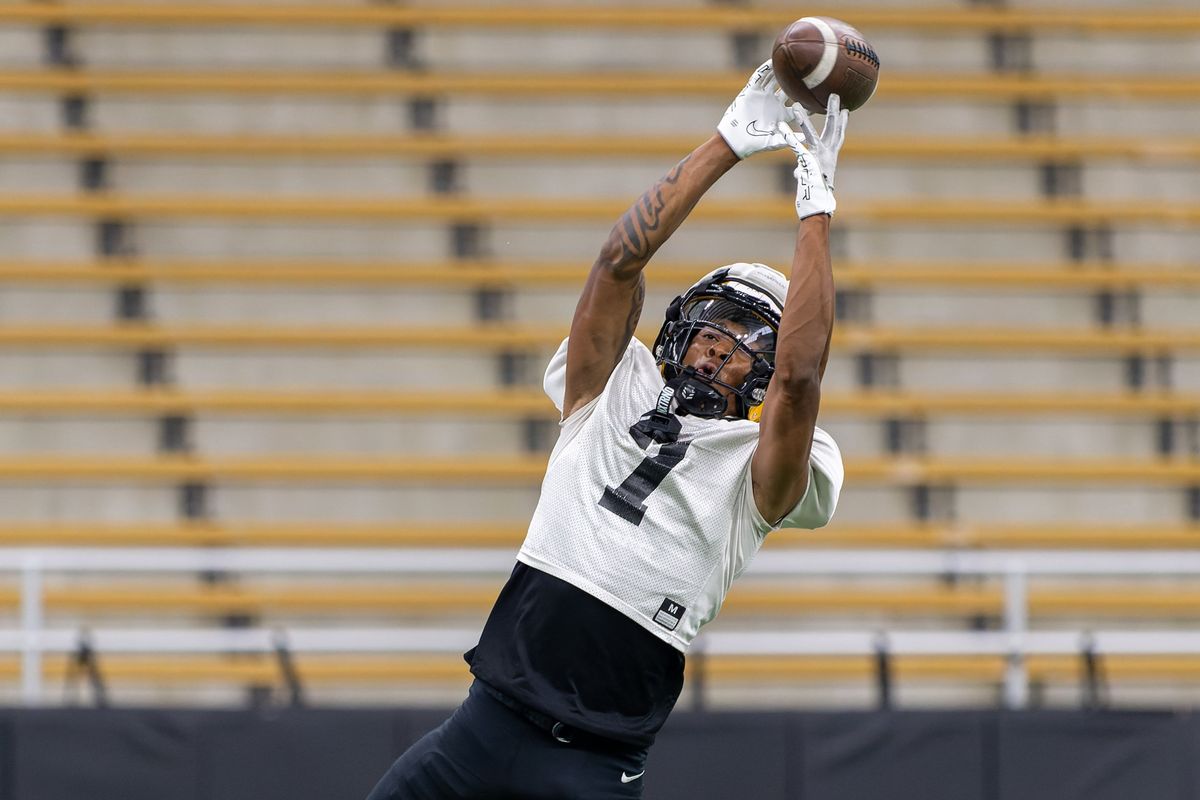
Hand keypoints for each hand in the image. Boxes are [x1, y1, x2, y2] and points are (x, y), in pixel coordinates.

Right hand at [717, 61, 803, 159]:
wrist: (735, 140)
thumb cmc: (755, 143)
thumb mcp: (775, 141)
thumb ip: (790, 138)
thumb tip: (807, 139)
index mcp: (782, 115)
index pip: (798, 106)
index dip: (807, 101)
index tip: (818, 94)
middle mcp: (773, 103)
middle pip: (787, 88)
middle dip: (796, 80)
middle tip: (808, 69)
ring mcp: (762, 96)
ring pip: (774, 79)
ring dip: (781, 70)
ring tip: (791, 57)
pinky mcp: (751, 92)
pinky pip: (759, 77)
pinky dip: (765, 69)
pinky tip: (772, 61)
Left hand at [781, 94, 846, 218]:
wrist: (817, 207)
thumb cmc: (814, 197)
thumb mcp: (814, 180)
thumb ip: (806, 171)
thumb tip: (797, 172)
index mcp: (830, 158)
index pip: (838, 136)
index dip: (842, 123)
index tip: (846, 110)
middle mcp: (827, 155)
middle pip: (832, 129)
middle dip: (833, 111)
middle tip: (835, 95)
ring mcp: (817, 157)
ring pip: (811, 134)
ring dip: (803, 119)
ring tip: (796, 105)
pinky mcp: (807, 162)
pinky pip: (796, 146)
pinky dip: (788, 136)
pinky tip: (781, 127)